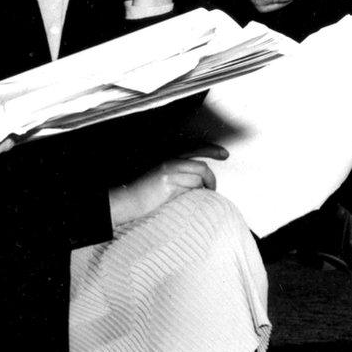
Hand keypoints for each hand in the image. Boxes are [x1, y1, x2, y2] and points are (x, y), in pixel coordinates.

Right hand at [108, 144, 225, 227]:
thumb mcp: (161, 178)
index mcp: (168, 158)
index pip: (195, 150)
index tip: (224, 154)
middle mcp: (170, 162)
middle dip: (211, 179)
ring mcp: (169, 172)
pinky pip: (191, 188)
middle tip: (212, 188)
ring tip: (202, 197)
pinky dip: (196, 194)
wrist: (127, 201)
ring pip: (198, 178)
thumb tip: (198, 181)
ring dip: (204, 189)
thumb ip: (178, 176)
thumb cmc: (143, 194)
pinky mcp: (169, 184)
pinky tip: (192, 201)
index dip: (212, 150)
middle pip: (201, 167)